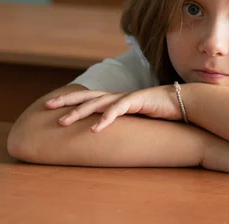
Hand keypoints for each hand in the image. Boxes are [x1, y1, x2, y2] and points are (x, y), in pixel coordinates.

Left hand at [44, 86, 181, 131]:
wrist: (181, 102)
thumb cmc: (159, 112)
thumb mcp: (135, 118)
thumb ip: (121, 122)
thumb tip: (107, 133)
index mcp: (114, 99)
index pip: (87, 97)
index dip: (70, 100)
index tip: (52, 105)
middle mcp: (117, 96)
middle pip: (86, 96)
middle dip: (66, 100)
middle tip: (46, 106)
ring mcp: (125, 97)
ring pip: (96, 103)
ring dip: (79, 112)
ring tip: (62, 121)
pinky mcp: (136, 101)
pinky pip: (117, 110)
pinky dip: (105, 119)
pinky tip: (95, 129)